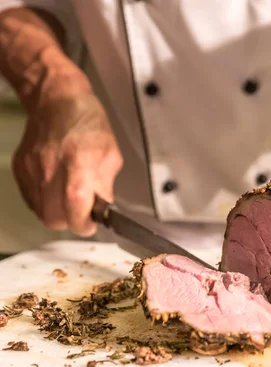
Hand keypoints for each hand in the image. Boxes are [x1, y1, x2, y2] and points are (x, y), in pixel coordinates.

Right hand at [12, 71, 122, 236]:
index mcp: (79, 161)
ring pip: (41, 212)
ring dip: (57, 212)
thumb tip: (102, 209)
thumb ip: (106, 185)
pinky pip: (31, 199)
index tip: (91, 224)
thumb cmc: (87, 121)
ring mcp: (32, 168)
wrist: (55, 99)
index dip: (83, 222)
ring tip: (70, 199)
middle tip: (82, 213)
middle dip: (70, 221)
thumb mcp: (110, 153)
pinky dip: (45, 201)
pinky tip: (57, 188)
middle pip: (53, 217)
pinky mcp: (20, 169)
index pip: (75, 204)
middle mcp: (51, 166)